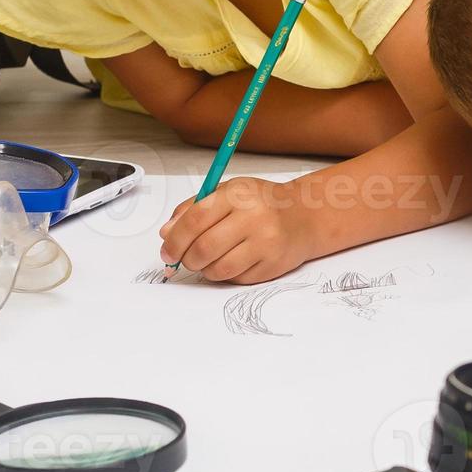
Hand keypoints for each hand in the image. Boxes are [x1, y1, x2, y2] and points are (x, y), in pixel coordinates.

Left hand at [158, 176, 316, 283]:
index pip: (195, 220)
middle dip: (186, 259)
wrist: (304, 217)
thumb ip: (194, 209)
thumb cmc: (261, 204)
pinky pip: (236, 279)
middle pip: (204, 248)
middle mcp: (254, 217)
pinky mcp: (273, 265)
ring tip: (209, 260)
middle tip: (184, 259)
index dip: (175, 239)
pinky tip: (233, 261)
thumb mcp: (227, 192)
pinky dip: (226, 274)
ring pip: (219, 269)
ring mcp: (266, 243)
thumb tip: (167, 234)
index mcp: (238, 195)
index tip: (167, 251)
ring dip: (205, 269)